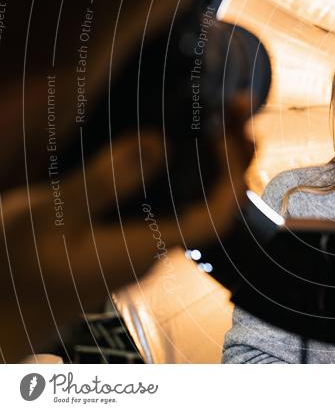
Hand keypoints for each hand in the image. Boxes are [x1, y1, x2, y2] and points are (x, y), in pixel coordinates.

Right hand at [0, 99, 253, 362]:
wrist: (6, 304)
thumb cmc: (18, 265)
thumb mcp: (49, 217)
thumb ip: (103, 182)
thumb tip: (156, 144)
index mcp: (142, 249)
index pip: (211, 220)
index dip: (230, 178)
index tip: (228, 135)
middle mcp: (156, 245)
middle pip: (214, 201)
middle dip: (233, 153)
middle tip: (237, 104)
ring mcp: (146, 236)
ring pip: (198, 194)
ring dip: (215, 153)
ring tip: (226, 110)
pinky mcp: (133, 227)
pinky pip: (174, 192)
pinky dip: (188, 160)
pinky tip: (188, 133)